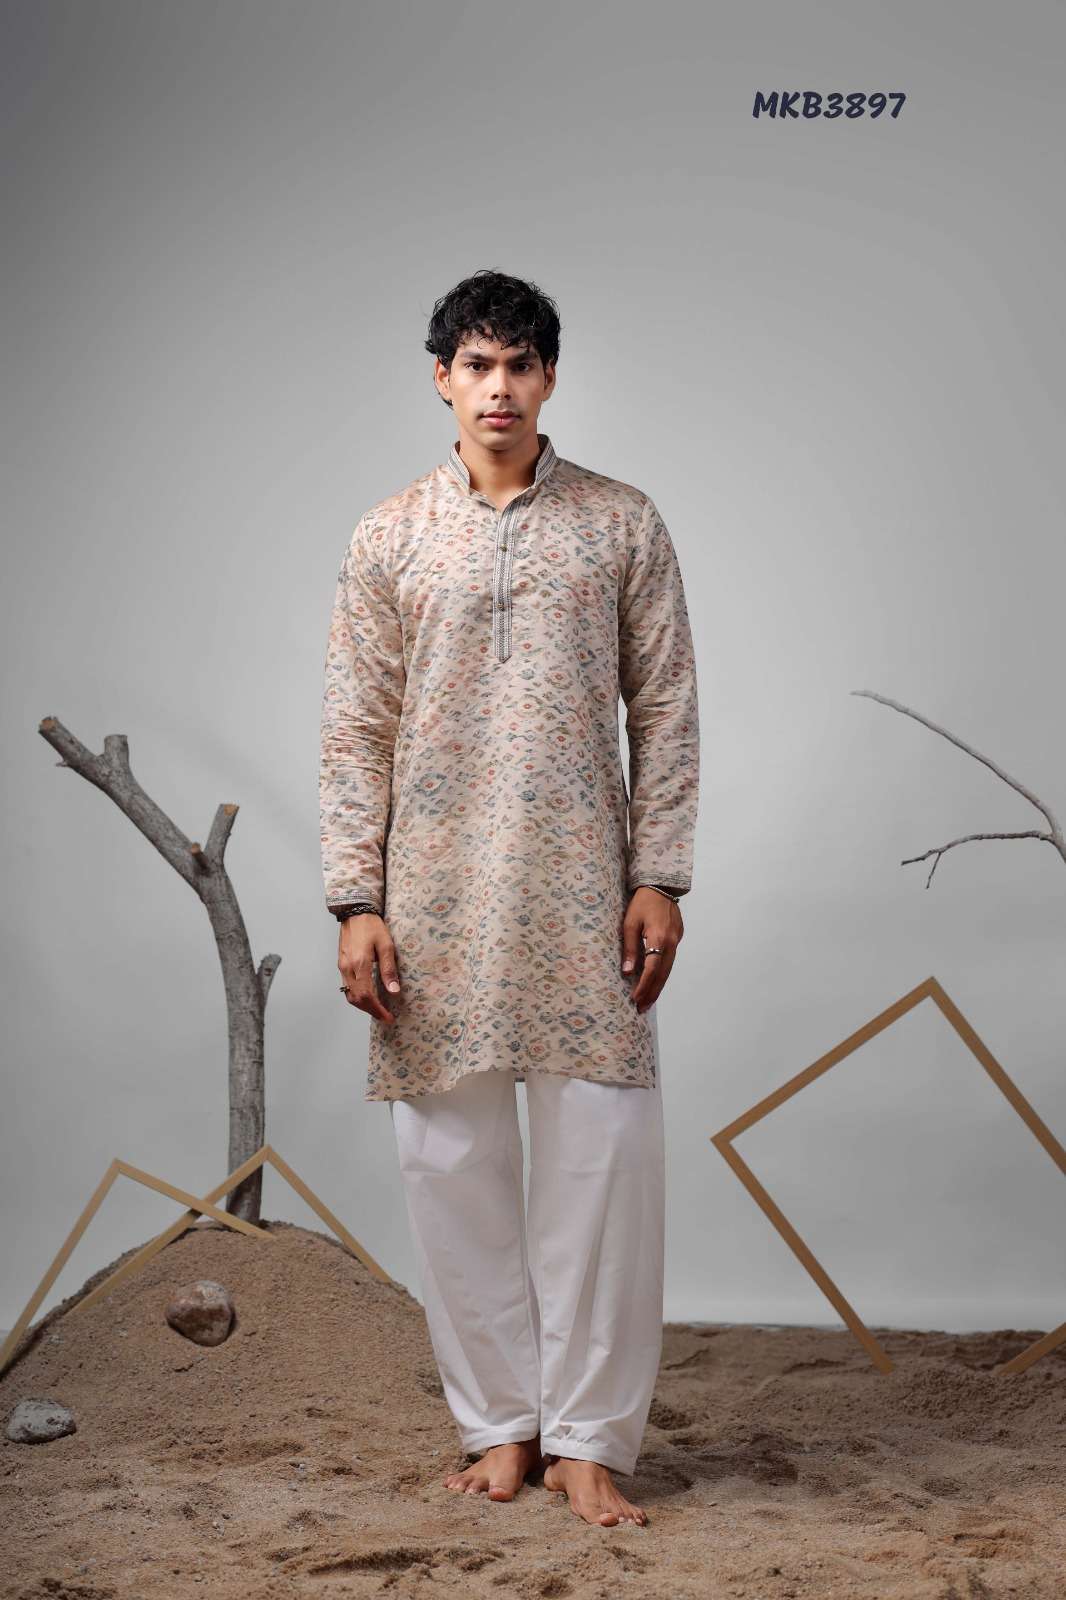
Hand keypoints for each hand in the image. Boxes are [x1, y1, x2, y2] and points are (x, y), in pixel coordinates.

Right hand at [338, 914, 402, 1024]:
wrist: (355, 912)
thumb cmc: (372, 926)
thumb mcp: (386, 945)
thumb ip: (388, 969)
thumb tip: (394, 991)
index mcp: (360, 964)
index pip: (366, 995)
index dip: (377, 1009)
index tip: (388, 1017)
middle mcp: (347, 968)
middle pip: (356, 999)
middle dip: (371, 1011)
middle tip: (385, 1016)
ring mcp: (342, 966)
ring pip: (349, 995)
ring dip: (363, 1005)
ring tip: (378, 1009)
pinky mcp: (341, 964)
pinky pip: (347, 986)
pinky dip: (357, 996)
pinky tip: (368, 996)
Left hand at [621, 887, 682, 1012]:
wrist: (660, 886)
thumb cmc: (641, 903)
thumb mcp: (630, 923)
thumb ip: (630, 948)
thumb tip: (627, 972)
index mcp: (658, 938)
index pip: (651, 969)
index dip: (643, 986)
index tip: (635, 1000)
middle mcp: (671, 943)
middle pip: (662, 975)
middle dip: (652, 993)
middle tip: (641, 1008)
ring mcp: (676, 940)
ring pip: (668, 970)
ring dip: (658, 986)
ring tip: (647, 1001)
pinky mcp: (677, 938)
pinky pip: (670, 961)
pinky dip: (662, 974)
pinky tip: (655, 981)